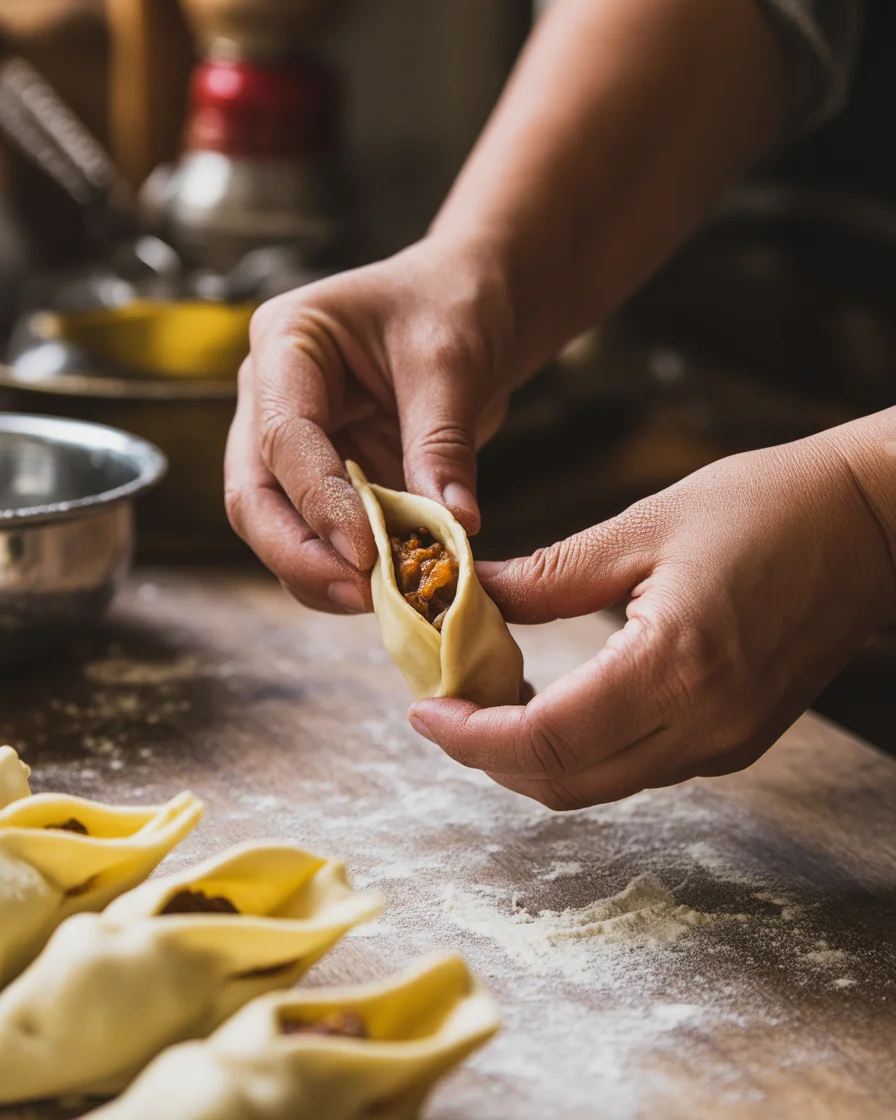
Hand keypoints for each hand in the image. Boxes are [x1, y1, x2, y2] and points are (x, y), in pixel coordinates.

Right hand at [224, 237, 518, 613]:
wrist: (473, 303)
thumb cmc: (455, 305)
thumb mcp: (453, 363)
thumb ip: (441, 443)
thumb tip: (452, 526)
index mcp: (286, 343)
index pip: (282, 437)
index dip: (319, 503)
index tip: (367, 554)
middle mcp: (270, 396)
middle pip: (253, 495)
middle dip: (301, 554)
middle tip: (363, 593)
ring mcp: (292, 443)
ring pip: (277, 526)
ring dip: (322, 571)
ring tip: (385, 597)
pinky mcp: (323, 479)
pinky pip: (319, 536)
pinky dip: (350, 567)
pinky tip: (391, 586)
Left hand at [408, 434, 895, 808]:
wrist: (870, 528)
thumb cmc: (765, 508)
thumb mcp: (642, 528)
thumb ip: (547, 576)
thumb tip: (470, 596)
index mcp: (677, 666)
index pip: (548, 740)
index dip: (472, 737)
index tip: (425, 710)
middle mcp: (704, 725)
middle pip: (564, 783)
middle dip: (487, 757)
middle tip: (443, 707)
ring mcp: (725, 744)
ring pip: (597, 785)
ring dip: (529, 757)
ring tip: (483, 703)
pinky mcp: (735, 741)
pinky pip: (634, 766)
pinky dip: (577, 749)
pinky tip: (549, 703)